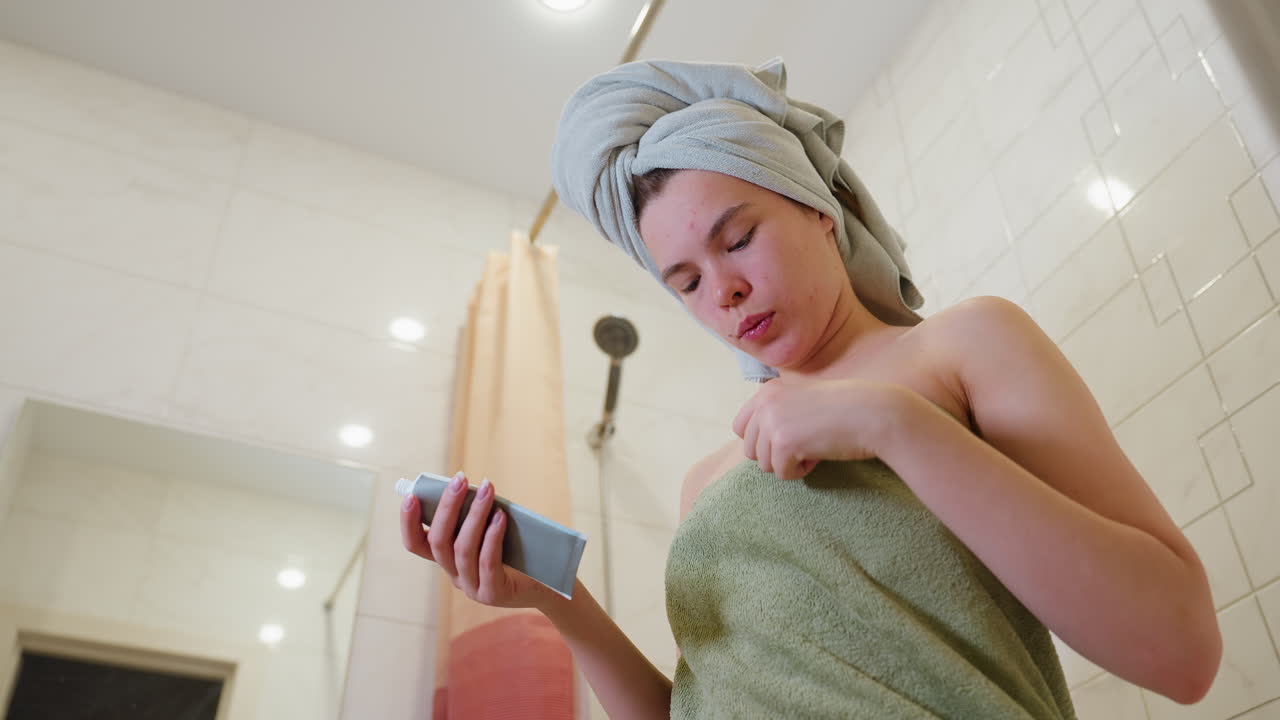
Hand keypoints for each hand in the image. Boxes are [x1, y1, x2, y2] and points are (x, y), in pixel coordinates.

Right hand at [400, 472, 557, 610]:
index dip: (408, 523)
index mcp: (449, 560)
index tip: (411, 496)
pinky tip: (500, 516)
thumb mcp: (492, 530)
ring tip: (487, 490)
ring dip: (474, 515)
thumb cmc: (520, 550)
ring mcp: (472, 587)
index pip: (417, 545)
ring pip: (462, 549)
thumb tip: (469, 485)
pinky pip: (487, 562)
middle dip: (447, 507)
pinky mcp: (493, 593)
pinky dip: (491, 536)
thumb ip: (476, 515)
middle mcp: (455, 575)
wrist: (549, 584)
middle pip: (439, 542)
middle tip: (461, 480)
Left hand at [732, 377, 905, 479]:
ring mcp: (772, 421)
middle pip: (750, 449)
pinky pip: (782, 473)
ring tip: (814, 447)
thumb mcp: (805, 400)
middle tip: (805, 445)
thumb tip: (755, 445)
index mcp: (768, 390)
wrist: (874, 413)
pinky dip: (801, 471)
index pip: (740, 427)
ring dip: (789, 463)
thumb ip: (779, 413)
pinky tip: (819, 454)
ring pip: (764, 464)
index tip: (787, 441)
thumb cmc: (846, 410)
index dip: (761, 441)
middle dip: (775, 455)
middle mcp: (765, 402)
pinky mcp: (782, 442)